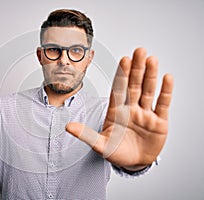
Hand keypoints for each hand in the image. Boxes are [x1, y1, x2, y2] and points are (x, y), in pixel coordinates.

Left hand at [66, 48, 173, 168]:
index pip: (119, 89)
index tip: (124, 60)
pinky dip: (165, 92)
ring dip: (150, 76)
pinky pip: (162, 104)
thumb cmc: (116, 152)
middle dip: (136, 69)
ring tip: (151, 59)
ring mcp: (145, 114)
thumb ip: (86, 135)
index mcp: (116, 111)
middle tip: (139, 51)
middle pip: (134, 85)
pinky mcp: (159, 122)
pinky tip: (167, 78)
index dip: (122, 75)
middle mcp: (131, 109)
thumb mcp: (100, 144)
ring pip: (148, 91)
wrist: (134, 163)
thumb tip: (68, 127)